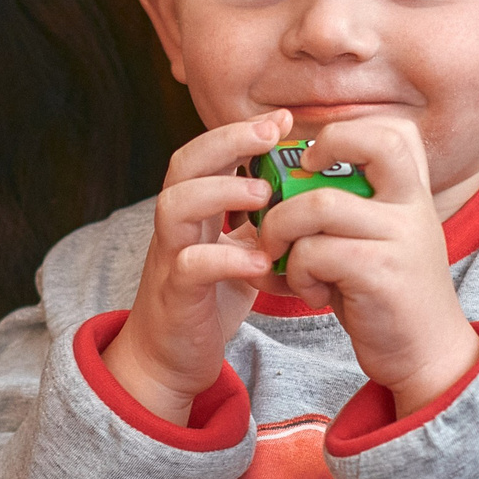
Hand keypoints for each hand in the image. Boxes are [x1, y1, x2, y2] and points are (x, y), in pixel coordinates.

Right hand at [103, 112, 284, 424]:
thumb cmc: (207, 301)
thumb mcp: (240, 252)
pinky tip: (261, 261)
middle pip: (184, 165)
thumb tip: (309, 194)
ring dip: (220, 191)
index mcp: (194, 211)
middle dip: (227, 141)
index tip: (283, 118)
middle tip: (272, 132)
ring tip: (264, 192)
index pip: (207, 154)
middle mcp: (176, 227)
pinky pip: (190, 266)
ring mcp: (169, 258)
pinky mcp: (174, 296)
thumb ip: (262, 224)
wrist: (170, 360)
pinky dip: (225, 259)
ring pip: (175, 206)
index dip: (240, 131)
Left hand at [258, 119, 478, 414]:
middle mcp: (413, 206)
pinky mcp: (379, 273)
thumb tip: (281, 182)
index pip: (393, 130)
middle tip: (290, 191)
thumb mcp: (379, 239)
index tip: (312, 161)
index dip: (344, 132)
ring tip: (285, 257)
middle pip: (371, 142)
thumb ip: (348, 207)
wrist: (429, 355)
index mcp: (413, 192)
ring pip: (318, 205)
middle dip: (318, 153)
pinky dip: (296, 272)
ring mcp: (400, 237)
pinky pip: (313, 253)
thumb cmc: (387, 295)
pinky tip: (309, 291)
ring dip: (282, 229)